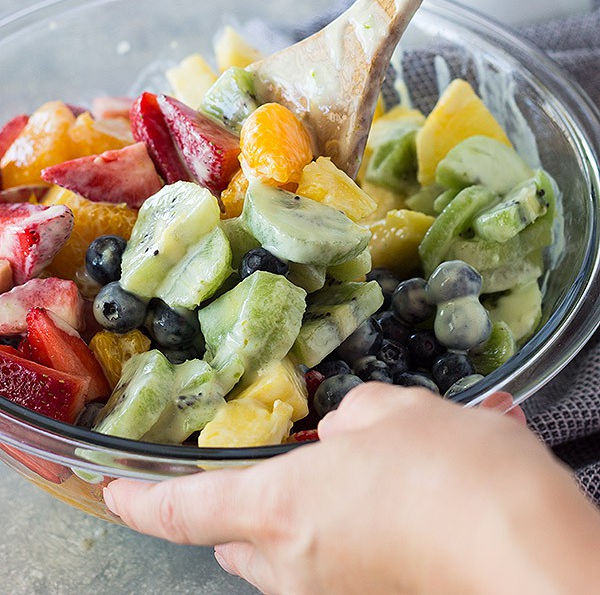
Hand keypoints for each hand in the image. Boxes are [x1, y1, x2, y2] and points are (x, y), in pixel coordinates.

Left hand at [104, 384, 599, 594]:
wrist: (529, 553)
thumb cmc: (455, 474)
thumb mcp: (394, 413)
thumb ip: (351, 420)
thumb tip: (341, 435)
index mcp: (281, 508)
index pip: (185, 512)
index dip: (141, 505)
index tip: (113, 495)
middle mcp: (294, 566)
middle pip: (235, 543)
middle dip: (237, 510)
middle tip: (264, 470)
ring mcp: (334, 594)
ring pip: (283, 562)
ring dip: (291, 525)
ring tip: (335, 482)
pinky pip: (331, 573)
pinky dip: (338, 539)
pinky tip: (384, 505)